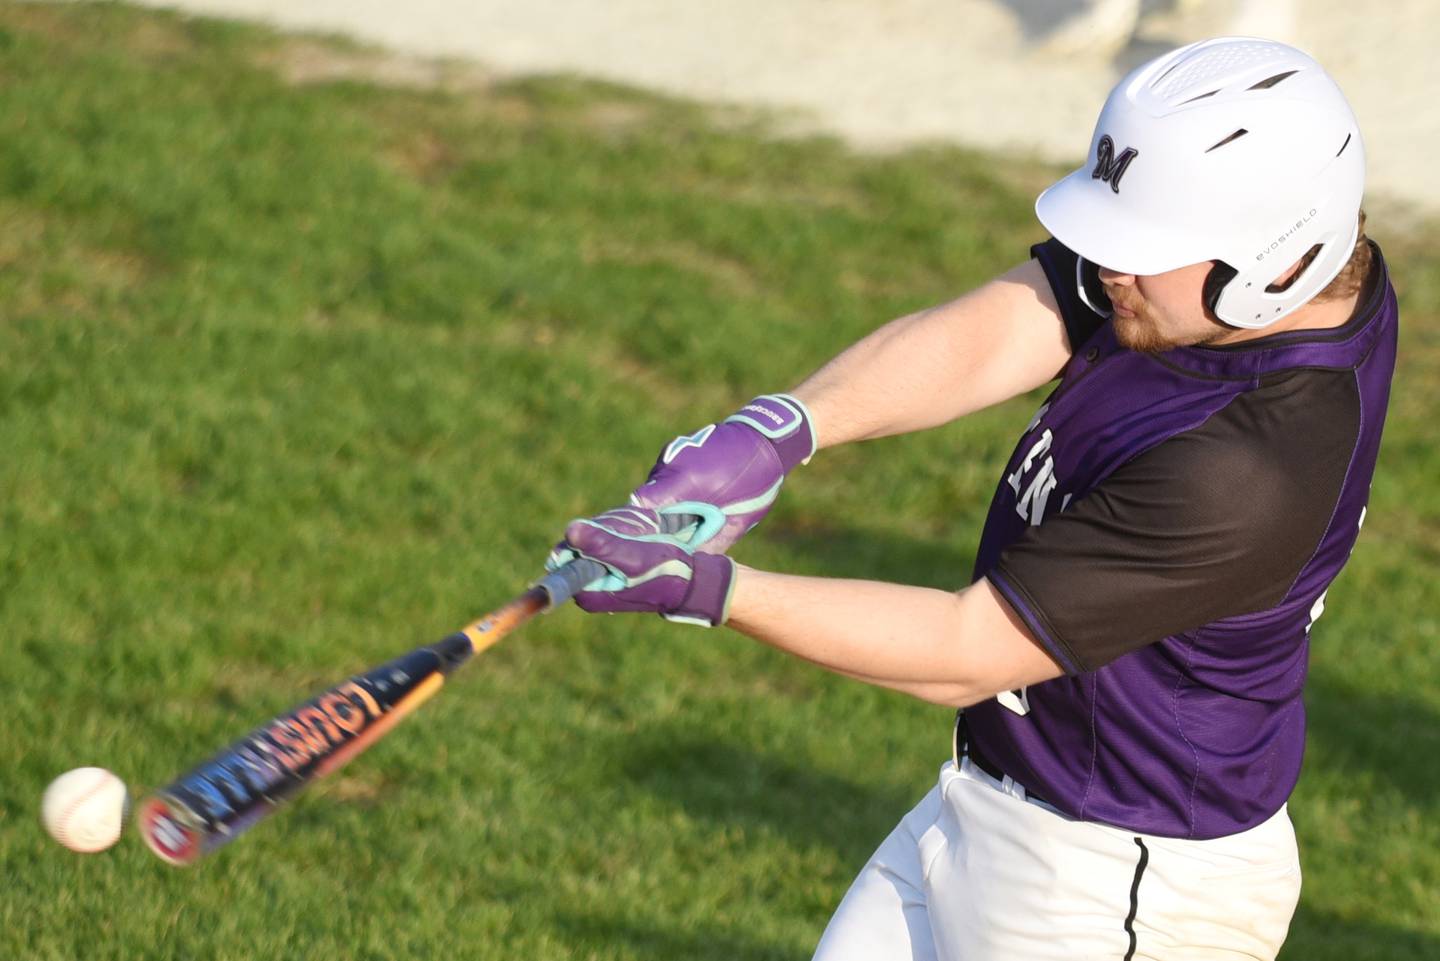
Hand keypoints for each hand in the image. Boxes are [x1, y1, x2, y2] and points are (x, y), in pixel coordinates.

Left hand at [547, 506, 735, 626]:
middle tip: (633, 537)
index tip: (612, 535)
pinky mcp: (613, 571)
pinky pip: (607, 546)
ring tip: (641, 539)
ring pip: (594, 544)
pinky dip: (621, 537)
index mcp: (587, 593)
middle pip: (579, 548)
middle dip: (602, 534)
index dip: (585, 538)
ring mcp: (601, 580)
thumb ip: (601, 544)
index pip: (566, 557)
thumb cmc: (664, 571)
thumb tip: (570, 531)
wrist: (692, 581)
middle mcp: (590, 590)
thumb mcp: (632, 556)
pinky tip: (642, 540)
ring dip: (615, 533)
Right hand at [630, 394, 814, 551]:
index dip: (640, 529)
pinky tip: (697, 496)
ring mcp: (671, 453)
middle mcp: (670, 464)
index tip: (649, 545)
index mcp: (683, 482)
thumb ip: (711, 543)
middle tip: (678, 537)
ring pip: (656, 488)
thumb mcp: (737, 521)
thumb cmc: (755, 481)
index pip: (640, 507)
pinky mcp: (676, 448)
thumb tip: (691, 563)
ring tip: (693, 515)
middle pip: (647, 501)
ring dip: (669, 504)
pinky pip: (666, 476)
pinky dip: (675, 490)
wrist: (765, 438)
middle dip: (659, 521)